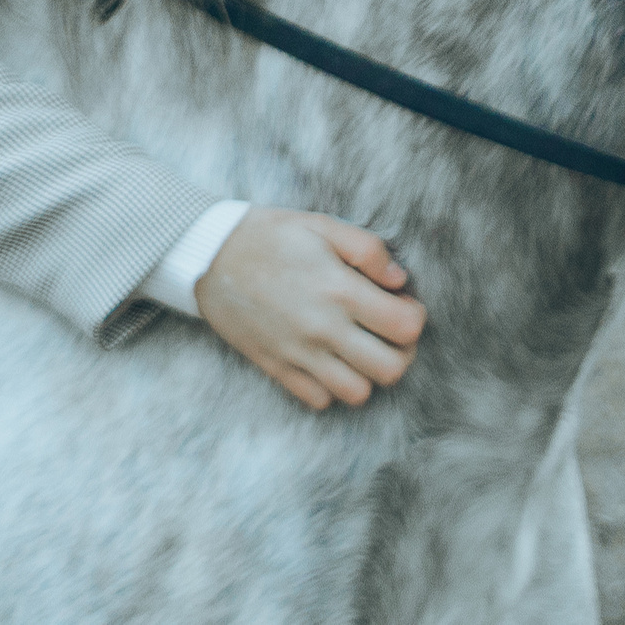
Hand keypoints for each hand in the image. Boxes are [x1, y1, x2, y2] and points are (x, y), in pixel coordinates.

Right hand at [194, 207, 425, 410]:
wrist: (209, 256)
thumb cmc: (269, 236)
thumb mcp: (322, 224)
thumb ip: (368, 249)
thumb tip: (400, 280)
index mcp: (339, 290)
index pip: (406, 327)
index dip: (415, 316)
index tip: (403, 304)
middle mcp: (323, 328)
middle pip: (391, 369)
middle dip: (402, 352)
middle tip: (389, 331)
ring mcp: (299, 354)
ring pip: (358, 393)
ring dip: (368, 374)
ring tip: (361, 348)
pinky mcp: (277, 368)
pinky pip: (320, 400)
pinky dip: (332, 387)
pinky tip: (330, 359)